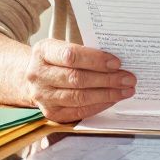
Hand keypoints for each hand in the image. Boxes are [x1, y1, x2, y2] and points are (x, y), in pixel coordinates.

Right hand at [21, 39, 135, 122]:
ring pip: (79, 97)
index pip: (71, 56)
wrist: (32, 77)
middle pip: (77, 79)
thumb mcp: (62, 47)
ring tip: (125, 90)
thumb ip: (84, 52)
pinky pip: (78, 111)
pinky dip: (98, 106)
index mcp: (43, 52)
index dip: (96, 60)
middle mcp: (38, 75)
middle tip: (128, 79)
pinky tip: (112, 100)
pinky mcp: (50, 113)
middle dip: (107, 79)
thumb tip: (116, 63)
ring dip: (106, 94)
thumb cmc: (55, 59)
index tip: (117, 63)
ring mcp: (43, 96)